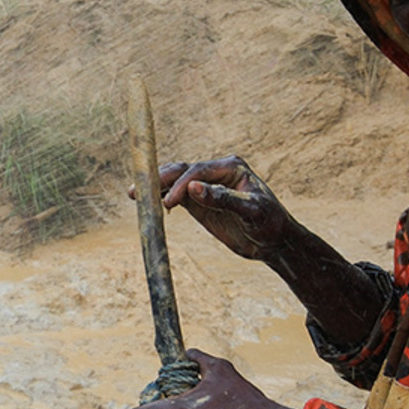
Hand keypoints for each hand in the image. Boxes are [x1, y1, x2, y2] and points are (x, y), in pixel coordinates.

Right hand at [139, 157, 293, 262]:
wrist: (273, 241)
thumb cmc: (269, 222)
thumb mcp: (250, 210)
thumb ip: (223, 198)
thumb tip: (193, 188)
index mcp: (230, 167)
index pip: (198, 170)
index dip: (181, 184)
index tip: (170, 203)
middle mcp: (215, 172)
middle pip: (182, 170)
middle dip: (160, 179)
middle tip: (139, 189)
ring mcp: (205, 186)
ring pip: (174, 181)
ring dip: (155, 186)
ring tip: (134, 194)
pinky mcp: (198, 201)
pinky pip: (175, 196)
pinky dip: (160, 198)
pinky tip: (146, 203)